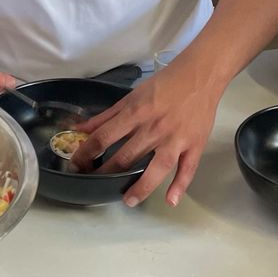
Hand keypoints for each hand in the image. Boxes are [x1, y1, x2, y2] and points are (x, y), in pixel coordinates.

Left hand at [70, 61, 221, 207]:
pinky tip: (170, 201)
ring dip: (141, 187)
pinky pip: (187, 169)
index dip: (86, 153)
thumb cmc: (164, 84)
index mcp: (136, 113)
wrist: (200, 75)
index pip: (104, 137)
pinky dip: (180, 186)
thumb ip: (106, 115)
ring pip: (157, 168)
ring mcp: (176, 139)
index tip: (77, 164)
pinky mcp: (195, 145)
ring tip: (128, 201)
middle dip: (107, 172)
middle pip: (126, 156)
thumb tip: (80, 129)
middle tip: (95, 183)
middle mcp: (154, 128)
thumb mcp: (132, 96)